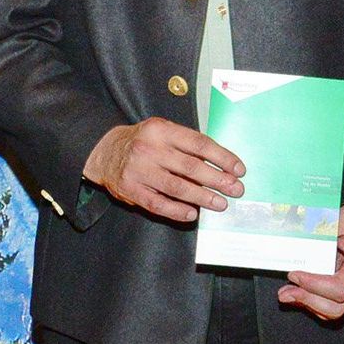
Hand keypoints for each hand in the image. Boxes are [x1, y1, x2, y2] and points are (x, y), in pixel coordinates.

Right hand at [83, 119, 243, 222]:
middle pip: (191, 167)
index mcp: (161, 130)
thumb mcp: (163, 131)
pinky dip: (177, 211)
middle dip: (218, 180)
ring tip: (220, 203)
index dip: (222, 158)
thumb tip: (222, 165)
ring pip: (177, 187)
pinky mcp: (130, 189)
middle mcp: (149, 148)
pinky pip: (158, 204)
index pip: (199, 143)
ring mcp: (138, 170)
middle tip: (235, 189)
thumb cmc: (143, 142)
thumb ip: (187, 144)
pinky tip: (192, 214)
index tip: (238, 169)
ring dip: (202, 197)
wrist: (105, 151)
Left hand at [279, 202, 343, 321]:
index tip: (296, 274)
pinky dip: (311, 301)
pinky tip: (298, 292)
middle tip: (286, 291)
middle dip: (308, 300)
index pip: (339, 287)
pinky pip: (329, 303)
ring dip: (307, 304)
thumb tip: (300, 232)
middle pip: (336, 306)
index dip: (314, 285)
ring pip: (332, 310)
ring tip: (287, 294)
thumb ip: (324, 225)